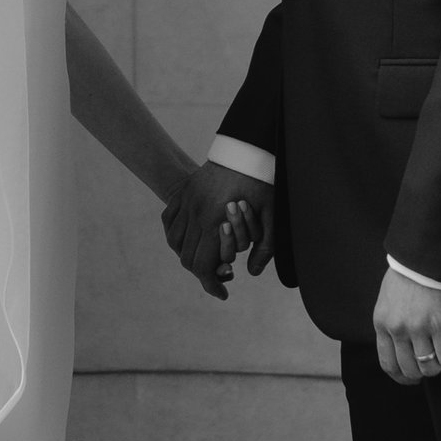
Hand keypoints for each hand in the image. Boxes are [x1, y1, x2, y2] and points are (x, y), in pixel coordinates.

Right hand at [163, 161, 270, 295]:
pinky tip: (191, 239)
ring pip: (175, 242)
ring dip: (188, 255)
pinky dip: (176, 235)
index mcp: (215, 222)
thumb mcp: (270, 214)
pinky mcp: (184, 193)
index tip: (223, 293)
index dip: (211, 285)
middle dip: (202, 273)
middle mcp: (195, 214)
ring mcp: (186, 202)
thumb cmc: (261, 181)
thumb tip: (252, 273)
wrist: (244, 147)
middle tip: (220, 275)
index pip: (203, 266)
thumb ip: (265, 247)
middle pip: (187, 258)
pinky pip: (170, 222)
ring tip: (207, 258)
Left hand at [372, 265, 440, 385]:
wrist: (429, 251)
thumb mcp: (390, 298)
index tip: (414, 379)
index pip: (388, 363)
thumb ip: (393, 321)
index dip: (402, 377)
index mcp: (382, 322)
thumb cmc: (412, 270)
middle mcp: (397, 329)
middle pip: (410, 370)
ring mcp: (418, 329)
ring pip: (430, 368)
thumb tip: (403, 343)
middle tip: (438, 362)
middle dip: (425, 372)